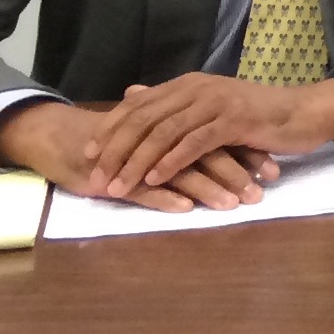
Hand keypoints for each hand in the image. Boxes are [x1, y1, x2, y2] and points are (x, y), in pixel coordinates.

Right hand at [0, 95, 277, 213]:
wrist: (62, 138)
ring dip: (208, 188)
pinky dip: (163, 197)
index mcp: (173, 125)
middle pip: (205, 154)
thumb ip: (188, 142)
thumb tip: (229, 151)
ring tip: (232, 205)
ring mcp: (135, 158)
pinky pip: (141, 187)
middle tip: (261, 193)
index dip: (246, 153)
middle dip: (236, 174)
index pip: (218, 138)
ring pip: (178, 172)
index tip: (272, 171)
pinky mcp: (112, 177)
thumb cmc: (116, 142)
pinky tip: (184, 208)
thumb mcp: (157, 139)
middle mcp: (160, 138)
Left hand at [84, 72, 333, 200]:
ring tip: (118, 187)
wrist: (305, 113)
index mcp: (188, 84)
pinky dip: (171, 161)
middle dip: (115, 150)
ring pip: (164, 133)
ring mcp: (216, 102)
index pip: (137, 106)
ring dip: (136, 162)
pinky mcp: (235, 120)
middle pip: (144, 119)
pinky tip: (155, 179)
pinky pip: (194, 143)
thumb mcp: (209, 108)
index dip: (109, 130)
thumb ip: (172, 103)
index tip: (86, 155)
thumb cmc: (257, 116)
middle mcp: (197, 88)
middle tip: (95, 178)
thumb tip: (131, 94)